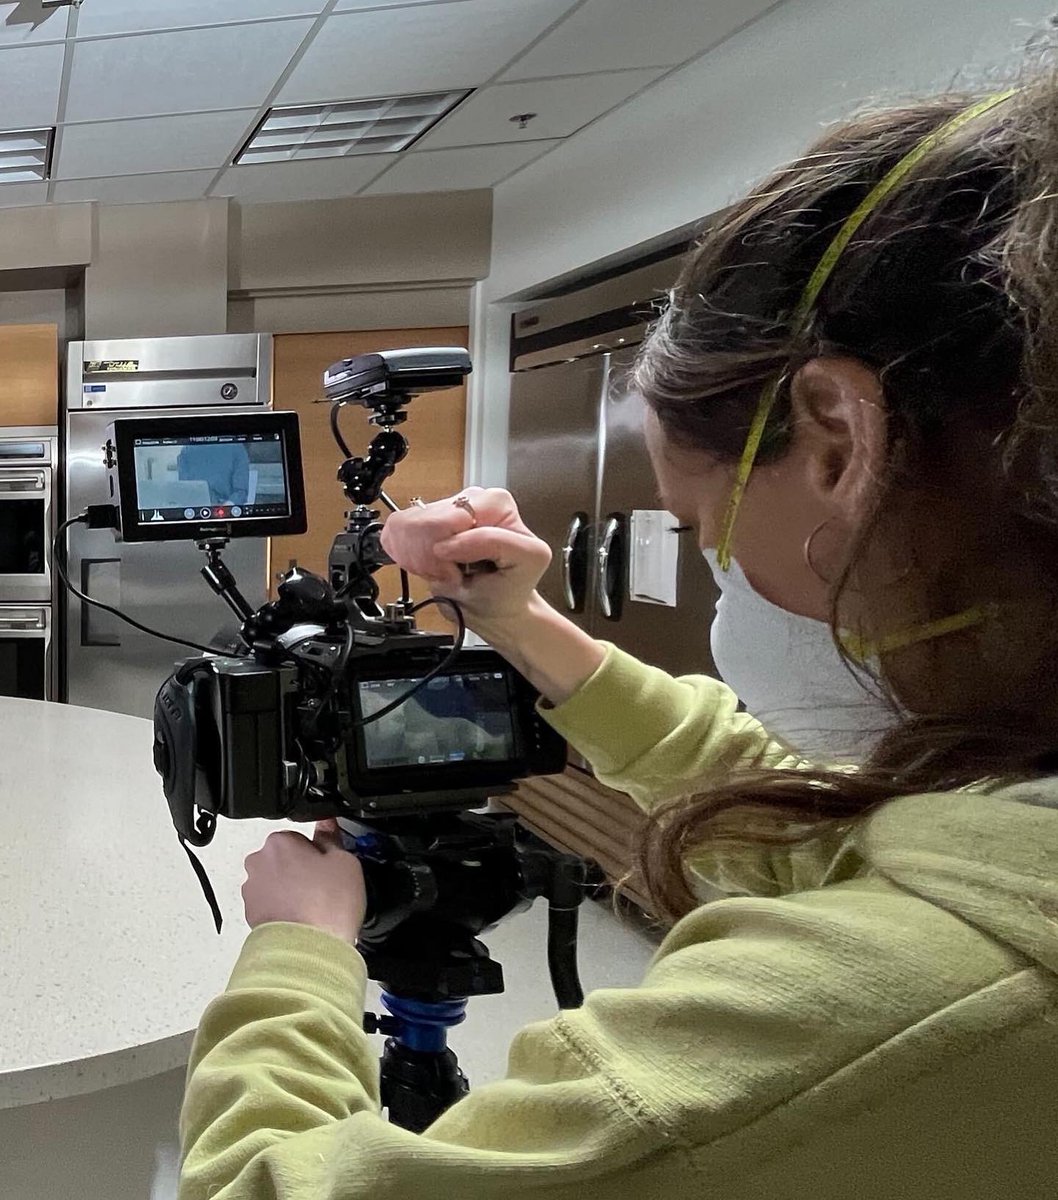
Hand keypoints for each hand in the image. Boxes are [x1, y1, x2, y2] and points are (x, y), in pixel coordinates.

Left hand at [242, 820, 366, 944]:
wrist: (308, 950)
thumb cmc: (326, 907)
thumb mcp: (345, 862)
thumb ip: (332, 838)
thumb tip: (327, 824)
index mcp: (280, 842)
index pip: (299, 837)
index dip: (317, 852)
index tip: (327, 866)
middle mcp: (259, 863)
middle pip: (283, 859)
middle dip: (300, 870)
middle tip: (323, 887)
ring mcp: (252, 891)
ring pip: (275, 883)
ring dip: (290, 890)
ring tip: (314, 907)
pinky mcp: (251, 916)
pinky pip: (269, 905)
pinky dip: (283, 910)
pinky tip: (303, 919)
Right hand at [380, 487, 551, 628]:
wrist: (495, 606)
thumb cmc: (510, 587)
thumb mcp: (524, 563)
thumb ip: (491, 542)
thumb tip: (447, 542)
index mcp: (497, 503)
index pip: (458, 515)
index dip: (451, 549)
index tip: (455, 573)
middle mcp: (469, 500)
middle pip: (429, 519)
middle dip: (433, 555)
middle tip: (450, 575)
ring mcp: (444, 508)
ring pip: (409, 525)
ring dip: (420, 558)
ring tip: (443, 572)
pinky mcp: (422, 519)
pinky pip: (397, 530)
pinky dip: (407, 555)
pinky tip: (428, 567)